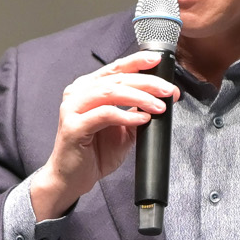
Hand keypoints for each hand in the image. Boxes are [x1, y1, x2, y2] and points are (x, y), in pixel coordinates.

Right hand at [29, 51, 178, 219]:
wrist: (72, 178)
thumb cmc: (93, 153)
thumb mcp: (123, 129)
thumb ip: (136, 111)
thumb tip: (160, 99)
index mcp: (88, 88)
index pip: (115, 68)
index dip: (138, 62)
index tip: (158, 61)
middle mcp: (78, 93)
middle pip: (117, 78)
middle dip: (147, 83)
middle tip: (168, 91)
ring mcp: (73, 108)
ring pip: (110, 92)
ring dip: (139, 97)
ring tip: (158, 106)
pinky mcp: (73, 126)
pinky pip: (104, 114)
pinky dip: (126, 116)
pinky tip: (141, 120)